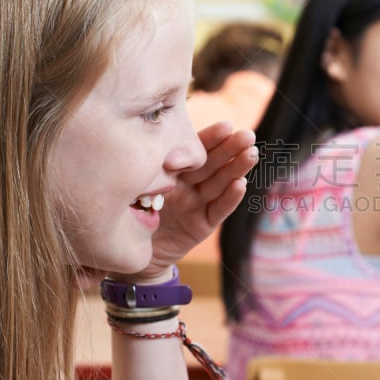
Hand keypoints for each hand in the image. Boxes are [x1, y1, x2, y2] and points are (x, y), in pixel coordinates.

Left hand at [140, 122, 256, 280]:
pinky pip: (218, 210)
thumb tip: (150, 137)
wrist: (128, 253)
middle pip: (213, 164)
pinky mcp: (202, 225)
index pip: (194, 152)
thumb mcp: (135, 186)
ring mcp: (197, 205)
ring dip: (237, 169)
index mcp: (173, 171)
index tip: (227, 126)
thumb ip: (148, 168)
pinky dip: (230, 198)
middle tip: (249, 136)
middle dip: (232, 149)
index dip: (211, 139)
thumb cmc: (128, 215)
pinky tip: (241, 185)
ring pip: (220, 183)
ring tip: (251, 155)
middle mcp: (188, 186)